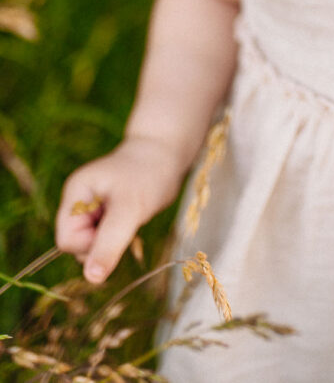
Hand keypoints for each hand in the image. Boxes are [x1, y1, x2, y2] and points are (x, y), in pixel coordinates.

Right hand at [56, 136, 184, 283]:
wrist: (167, 155)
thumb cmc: (149, 175)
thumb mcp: (130, 209)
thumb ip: (109, 243)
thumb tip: (91, 278)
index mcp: (75, 193)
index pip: (66, 240)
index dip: (90, 245)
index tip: (116, 230)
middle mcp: (78, 201)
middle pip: (77, 245)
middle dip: (102, 243)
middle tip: (127, 221)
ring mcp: (91, 208)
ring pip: (92, 245)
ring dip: (113, 241)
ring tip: (131, 217)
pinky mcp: (106, 215)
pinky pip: (105, 240)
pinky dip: (120, 237)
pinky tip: (133, 219)